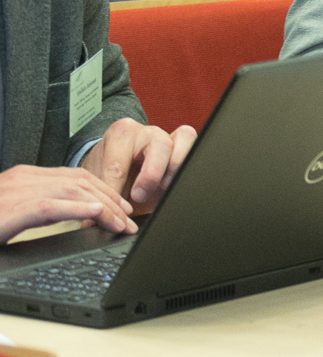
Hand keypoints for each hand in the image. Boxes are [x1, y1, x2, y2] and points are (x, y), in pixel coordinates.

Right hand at [0, 164, 135, 240]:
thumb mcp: (14, 209)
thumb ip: (41, 207)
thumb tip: (72, 215)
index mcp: (26, 176)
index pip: (75, 176)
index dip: (103, 190)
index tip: (121, 206)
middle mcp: (24, 178)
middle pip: (80, 182)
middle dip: (110, 199)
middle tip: (128, 218)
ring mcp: (18, 192)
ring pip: (72, 191)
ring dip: (102, 207)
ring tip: (120, 222)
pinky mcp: (12, 210)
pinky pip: (51, 207)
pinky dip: (77, 209)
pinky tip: (97, 215)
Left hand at [81, 118, 197, 208]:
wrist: (120, 170)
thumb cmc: (111, 174)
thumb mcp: (100, 183)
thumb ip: (98, 198)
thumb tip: (90, 223)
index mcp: (121, 134)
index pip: (119, 162)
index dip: (116, 188)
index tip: (114, 207)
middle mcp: (148, 132)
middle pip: (159, 144)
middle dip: (151, 173)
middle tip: (139, 196)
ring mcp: (170, 137)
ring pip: (185, 139)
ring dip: (177, 166)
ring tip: (166, 188)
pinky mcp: (186, 148)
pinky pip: (197, 149)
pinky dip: (190, 168)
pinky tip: (179, 185)